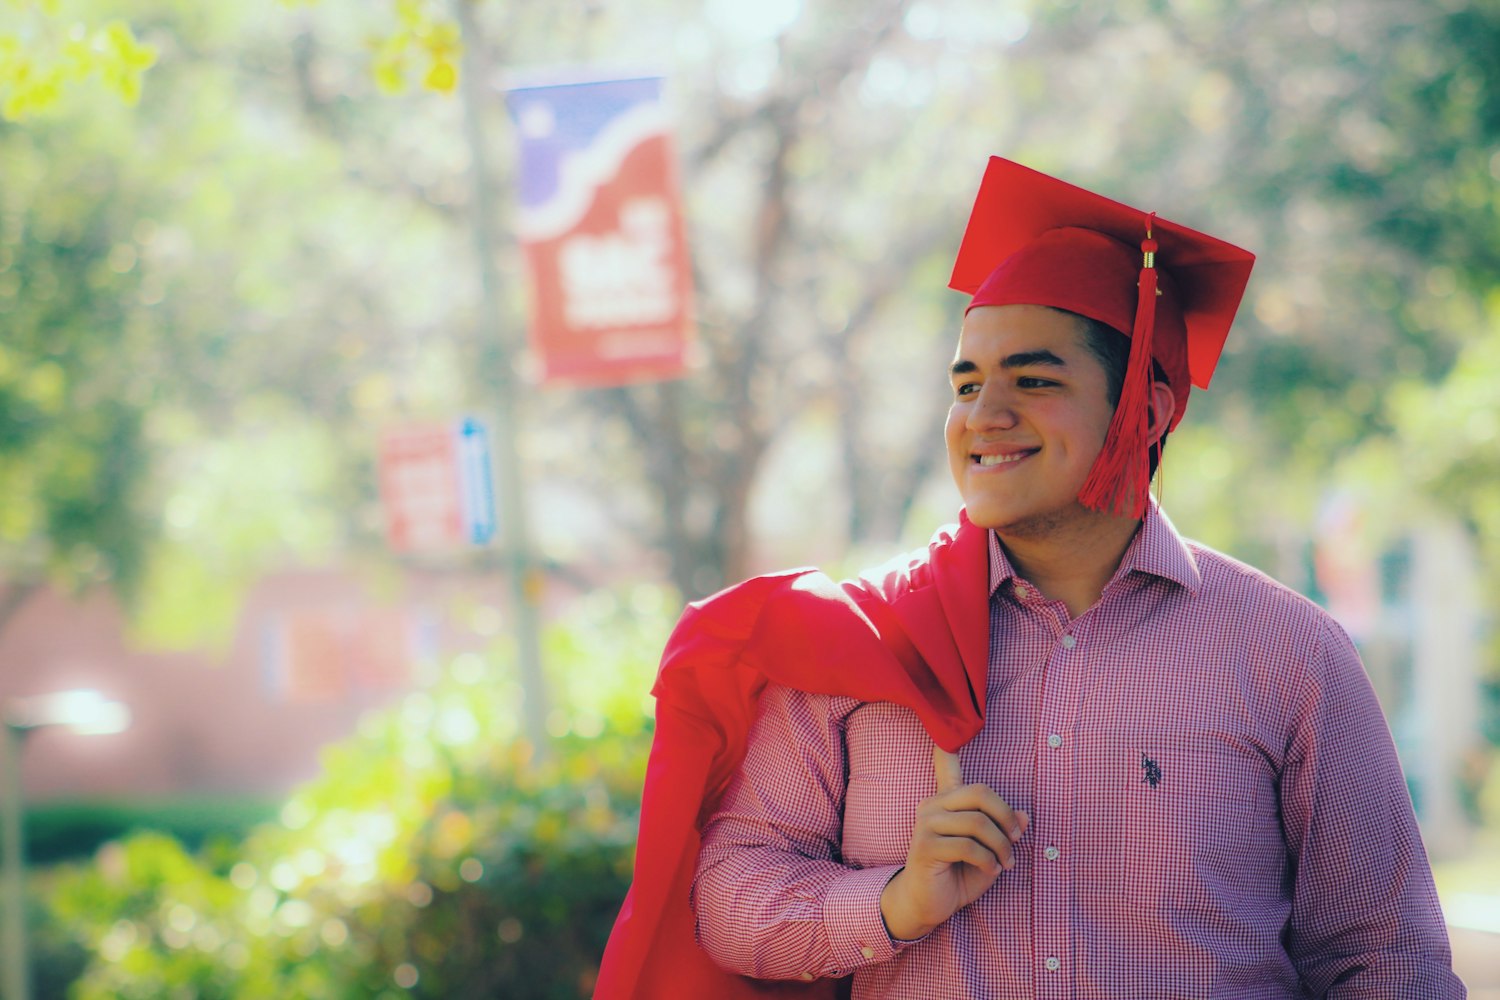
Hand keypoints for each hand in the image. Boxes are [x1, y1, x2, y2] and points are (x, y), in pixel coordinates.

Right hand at [879, 745, 1028, 940]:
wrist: (929, 905)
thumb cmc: (959, 874)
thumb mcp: (989, 851)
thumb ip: (1003, 832)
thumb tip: (1026, 817)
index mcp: (946, 801)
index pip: (946, 766)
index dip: (946, 750)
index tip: (947, 736)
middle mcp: (933, 806)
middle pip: (979, 793)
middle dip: (1006, 815)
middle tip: (1017, 838)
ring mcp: (926, 825)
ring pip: (978, 822)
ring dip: (1001, 846)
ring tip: (1006, 863)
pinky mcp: (925, 846)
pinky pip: (968, 846)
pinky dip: (988, 860)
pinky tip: (990, 870)